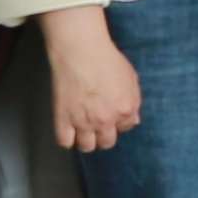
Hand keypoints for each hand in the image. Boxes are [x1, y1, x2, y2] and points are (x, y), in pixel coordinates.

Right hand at [49, 16, 145, 153]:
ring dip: (86, 139)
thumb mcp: (131, 78)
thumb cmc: (106, 59)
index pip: (126, 127)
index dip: (119, 121)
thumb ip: (134, 100)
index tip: (112, 115)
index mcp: (125, 110)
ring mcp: (84, 122)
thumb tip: (132, 119)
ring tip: (82, 128)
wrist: (81, 50)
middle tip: (97, 123)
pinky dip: (67, 139)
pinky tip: (68, 130)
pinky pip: (65, 142)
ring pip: (87, 146)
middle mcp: (106, 120)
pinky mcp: (63, 119)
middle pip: (107, 142)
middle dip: (104, 134)